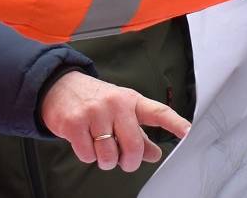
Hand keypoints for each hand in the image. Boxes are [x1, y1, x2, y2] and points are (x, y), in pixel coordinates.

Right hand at [38, 71, 189, 172]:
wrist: (58, 86)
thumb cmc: (94, 100)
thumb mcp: (120, 111)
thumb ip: (139, 134)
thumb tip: (155, 154)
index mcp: (131, 100)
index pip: (157, 111)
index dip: (174, 122)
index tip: (188, 131)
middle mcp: (115, 104)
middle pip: (133, 146)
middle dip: (129, 161)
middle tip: (124, 161)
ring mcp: (94, 112)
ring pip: (109, 155)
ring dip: (105, 160)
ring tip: (100, 147)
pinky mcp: (74, 123)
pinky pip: (88, 155)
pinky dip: (87, 156)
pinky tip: (84, 142)